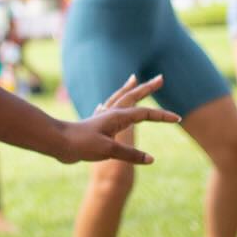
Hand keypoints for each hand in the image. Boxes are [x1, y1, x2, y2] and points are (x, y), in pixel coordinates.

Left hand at [55, 75, 178, 163]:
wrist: (58, 143)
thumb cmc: (82, 144)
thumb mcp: (109, 150)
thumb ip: (130, 154)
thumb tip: (151, 159)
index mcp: (117, 117)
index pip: (145, 113)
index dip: (162, 116)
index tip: (177, 119)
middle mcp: (111, 113)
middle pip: (133, 96)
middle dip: (147, 88)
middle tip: (161, 78)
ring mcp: (103, 117)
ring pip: (120, 98)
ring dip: (130, 89)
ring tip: (134, 79)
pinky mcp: (95, 123)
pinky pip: (107, 108)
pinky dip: (112, 102)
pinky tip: (105, 104)